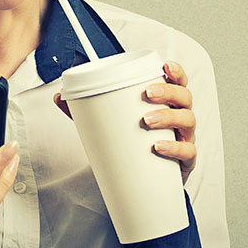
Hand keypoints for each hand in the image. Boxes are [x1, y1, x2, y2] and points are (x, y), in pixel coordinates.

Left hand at [53, 60, 196, 184]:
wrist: (147, 182)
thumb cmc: (135, 145)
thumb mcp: (112, 125)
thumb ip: (87, 111)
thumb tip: (59, 97)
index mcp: (167, 104)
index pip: (179, 82)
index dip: (176, 72)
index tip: (165, 65)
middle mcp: (181, 118)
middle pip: (185, 97)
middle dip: (168, 91)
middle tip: (147, 93)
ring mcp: (185, 139)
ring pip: (188, 120)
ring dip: (169, 116)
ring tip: (146, 119)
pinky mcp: (185, 162)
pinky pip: (188, 152)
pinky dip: (175, 148)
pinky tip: (158, 147)